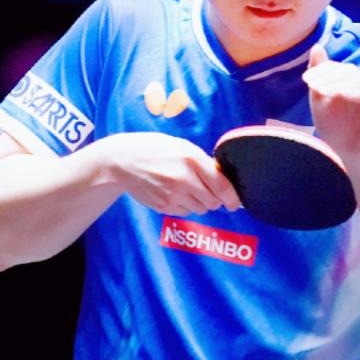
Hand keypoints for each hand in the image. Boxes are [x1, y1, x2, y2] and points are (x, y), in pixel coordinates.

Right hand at [103, 132, 241, 215]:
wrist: (123, 160)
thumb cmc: (157, 150)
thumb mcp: (183, 147)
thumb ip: (204, 163)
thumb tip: (224, 182)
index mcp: (192, 159)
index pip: (222, 186)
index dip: (232, 198)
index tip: (235, 203)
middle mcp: (184, 179)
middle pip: (213, 202)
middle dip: (214, 199)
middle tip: (206, 190)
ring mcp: (172, 195)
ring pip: (200, 209)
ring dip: (199, 202)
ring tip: (186, 188)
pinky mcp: (163, 206)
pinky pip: (185, 212)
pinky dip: (185, 206)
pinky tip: (173, 192)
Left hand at [302, 45, 359, 170]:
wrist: (351, 155)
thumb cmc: (337, 129)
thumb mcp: (321, 101)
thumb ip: (319, 76)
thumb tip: (317, 46)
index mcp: (352, 81)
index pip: (339, 68)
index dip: (322, 69)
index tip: (306, 79)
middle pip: (349, 71)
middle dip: (328, 76)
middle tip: (312, 84)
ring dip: (339, 83)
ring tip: (322, 91)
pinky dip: (354, 93)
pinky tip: (340, 95)